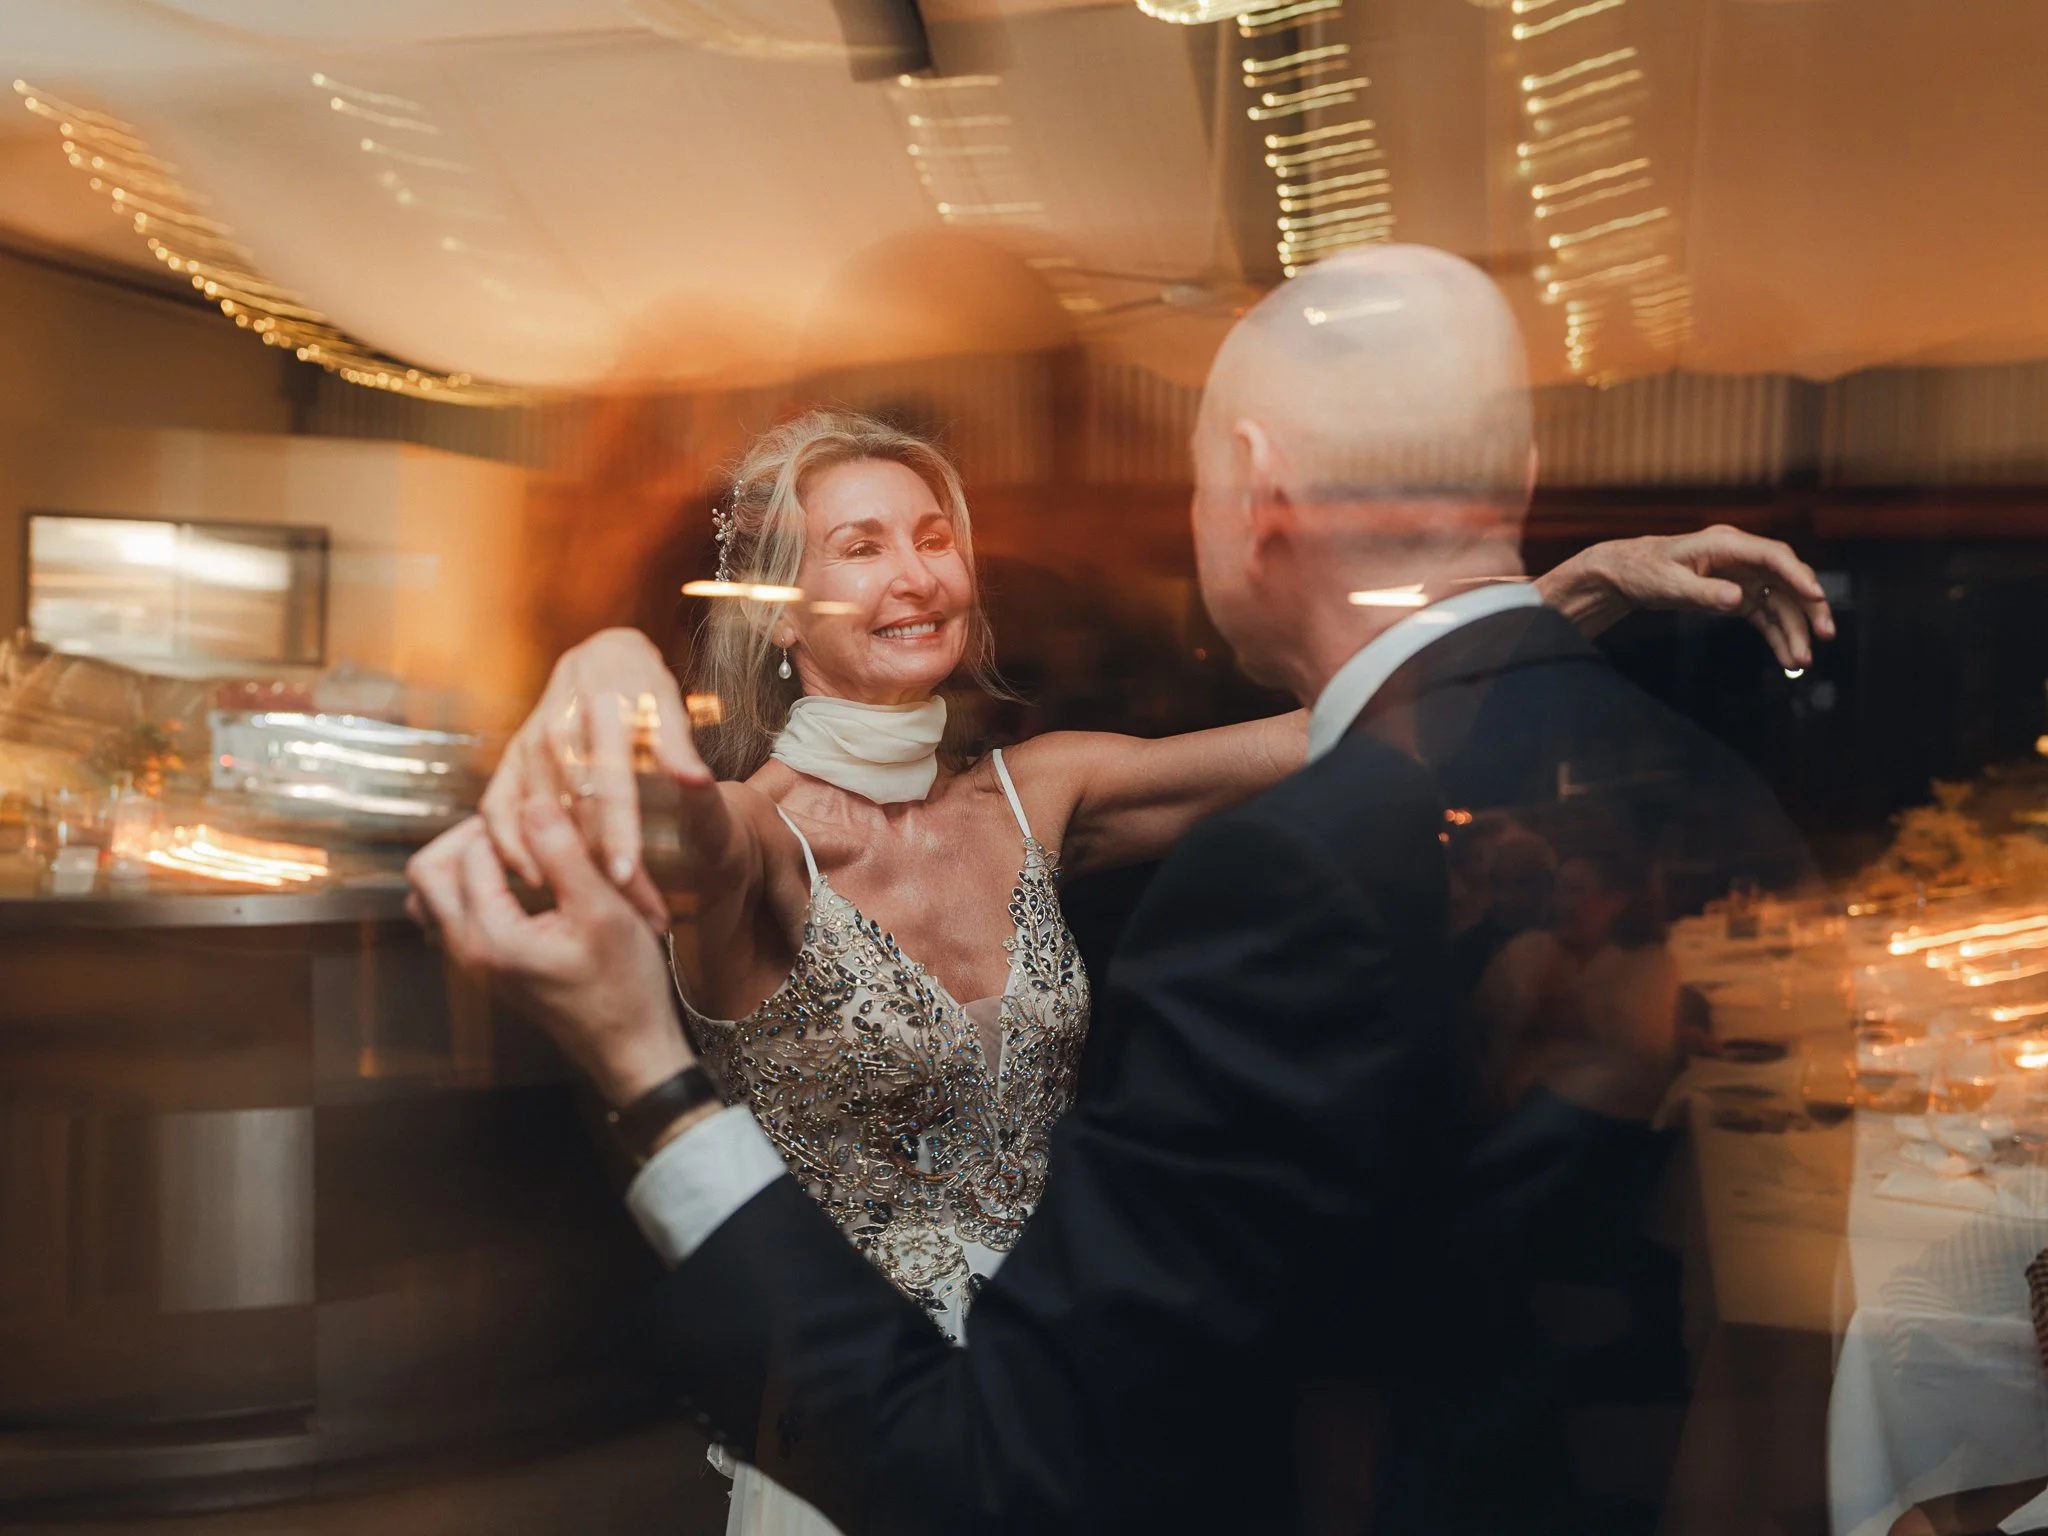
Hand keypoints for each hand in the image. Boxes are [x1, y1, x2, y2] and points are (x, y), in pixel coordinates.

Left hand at [407, 802, 694, 1107]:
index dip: (509, 824)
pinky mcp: (485, 964)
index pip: (470, 851)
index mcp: (490, 935)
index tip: (549, 818)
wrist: (629, 1046)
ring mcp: (471, 960)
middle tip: (523, 829)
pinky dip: (474, 886)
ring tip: (519, 853)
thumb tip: (533, 800)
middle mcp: (467, 950)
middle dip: (470, 837)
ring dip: (466, 862)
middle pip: (428, 870)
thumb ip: (564, 853)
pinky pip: (453, 913)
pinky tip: (520, 882)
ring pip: (434, 893)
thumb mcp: (604, 910)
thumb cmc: (624, 986)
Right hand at [481, 629, 710, 929]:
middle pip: (577, 812)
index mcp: (603, 710)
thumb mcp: (668, 703)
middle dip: (602, 868)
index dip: (616, 832)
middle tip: (639, 916)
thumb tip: (694, 780)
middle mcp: (558, 728)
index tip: (625, 876)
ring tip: (604, 914)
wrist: (599, 655)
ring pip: (542, 818)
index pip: (609, 782)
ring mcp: (529, 744)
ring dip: (567, 869)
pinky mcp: (511, 757)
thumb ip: (678, 744)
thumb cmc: (643, 687)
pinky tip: (536, 880)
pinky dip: (508, 846)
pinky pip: (496, 809)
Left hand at [1540, 525, 1835, 670]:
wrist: (1626, 575)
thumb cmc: (1644, 572)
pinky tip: (1787, 658)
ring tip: (1802, 661)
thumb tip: (1737, 600)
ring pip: (1780, 602)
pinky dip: (1777, 636)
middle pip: (1787, 579)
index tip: (1817, 597)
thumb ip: (1704, 592)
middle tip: (1825, 635)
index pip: (1773, 556)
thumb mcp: (1670, 584)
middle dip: (1809, 607)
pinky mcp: (1737, 594)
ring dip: (1794, 630)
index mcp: (1727, 543)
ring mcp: (1742, 576)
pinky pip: (1765, 616)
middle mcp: (1742, 557)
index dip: (1799, 576)